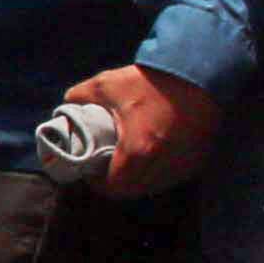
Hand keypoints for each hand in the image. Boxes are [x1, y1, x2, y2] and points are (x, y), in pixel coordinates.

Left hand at [66, 64, 219, 198]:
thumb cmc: (150, 80)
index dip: (98, 183)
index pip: (114, 186)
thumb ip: (80, 96)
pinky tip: (152, 156)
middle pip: (134, 190)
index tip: (92, 171)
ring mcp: (183, 163)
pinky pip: (173, 175)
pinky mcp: (197, 159)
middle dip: (117, 183)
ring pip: (155, 185)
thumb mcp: (106, 84)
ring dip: (139, 179)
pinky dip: (159, 172)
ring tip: (129, 162)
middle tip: (108, 168)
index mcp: (138, 150)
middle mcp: (163, 163)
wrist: (196, 72)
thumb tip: (66, 107)